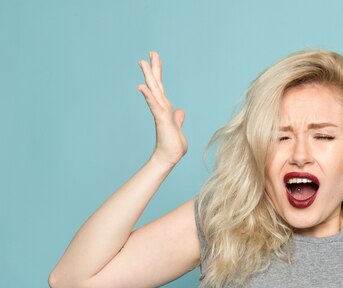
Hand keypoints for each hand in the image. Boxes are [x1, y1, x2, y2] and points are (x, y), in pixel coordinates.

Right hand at [137, 51, 187, 165]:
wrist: (170, 157)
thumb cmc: (173, 144)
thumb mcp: (178, 127)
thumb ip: (177, 117)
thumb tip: (180, 110)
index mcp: (165, 107)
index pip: (161, 87)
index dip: (158, 72)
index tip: (155, 58)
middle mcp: (161, 107)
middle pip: (156, 84)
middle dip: (153, 68)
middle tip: (149, 53)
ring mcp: (160, 112)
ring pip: (153, 91)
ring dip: (148, 77)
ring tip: (142, 63)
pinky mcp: (161, 119)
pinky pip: (154, 105)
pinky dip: (148, 96)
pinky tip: (141, 87)